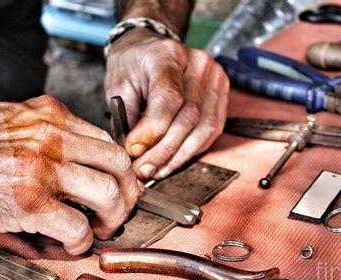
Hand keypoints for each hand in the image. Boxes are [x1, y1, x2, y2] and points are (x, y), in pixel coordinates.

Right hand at [0, 96, 139, 254]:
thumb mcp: (12, 121)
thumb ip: (49, 131)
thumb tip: (80, 153)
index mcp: (49, 115)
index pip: (107, 141)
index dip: (121, 169)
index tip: (121, 184)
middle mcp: (52, 136)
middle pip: (118, 163)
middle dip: (128, 192)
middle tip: (122, 208)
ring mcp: (42, 167)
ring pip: (108, 193)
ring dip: (114, 217)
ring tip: (102, 227)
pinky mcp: (28, 202)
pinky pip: (77, 226)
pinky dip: (82, 240)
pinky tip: (72, 242)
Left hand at [105, 28, 228, 179]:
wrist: (149, 48)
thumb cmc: (132, 65)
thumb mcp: (119, 85)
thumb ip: (128, 117)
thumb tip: (137, 152)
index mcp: (168, 55)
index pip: (169, 98)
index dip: (153, 131)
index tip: (133, 151)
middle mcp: (198, 64)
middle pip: (189, 117)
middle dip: (164, 151)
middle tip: (143, 170)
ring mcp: (215, 78)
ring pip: (205, 128)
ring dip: (180, 156)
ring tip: (158, 171)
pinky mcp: (222, 93)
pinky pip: (213, 129)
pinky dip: (194, 149)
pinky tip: (174, 160)